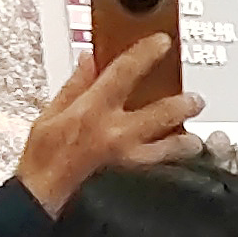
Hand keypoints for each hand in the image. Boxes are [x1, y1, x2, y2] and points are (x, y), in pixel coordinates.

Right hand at [13, 33, 203, 214]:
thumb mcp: (51, 112)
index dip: (146, 54)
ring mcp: (127, 158)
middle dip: (182, 104)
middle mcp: (115, 132)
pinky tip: (177, 162)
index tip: (162, 43)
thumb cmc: (43, 156)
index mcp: (92, 109)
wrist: (41, 194)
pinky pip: (157, 169)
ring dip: (184, 141)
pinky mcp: (130, 179)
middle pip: (160, 113)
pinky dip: (169, 164)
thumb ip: (75, 85)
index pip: (125, 72)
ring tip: (194, 139)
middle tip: (196, 100)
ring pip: (168, 148)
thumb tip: (89, 59)